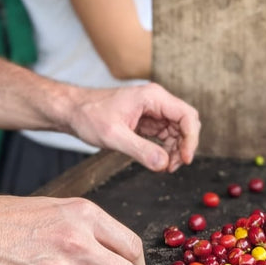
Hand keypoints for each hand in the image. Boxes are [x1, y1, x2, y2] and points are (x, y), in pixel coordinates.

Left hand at [64, 82, 199, 172]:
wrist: (74, 111)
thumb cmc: (90, 116)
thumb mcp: (113, 136)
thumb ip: (140, 150)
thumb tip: (163, 164)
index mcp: (153, 97)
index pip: (186, 115)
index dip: (191, 138)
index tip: (185, 159)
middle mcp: (156, 100)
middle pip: (186, 122)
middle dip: (185, 145)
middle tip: (174, 166)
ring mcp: (153, 110)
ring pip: (178, 129)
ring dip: (176, 149)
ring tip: (165, 167)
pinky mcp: (147, 120)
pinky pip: (166, 134)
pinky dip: (167, 148)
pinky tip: (159, 161)